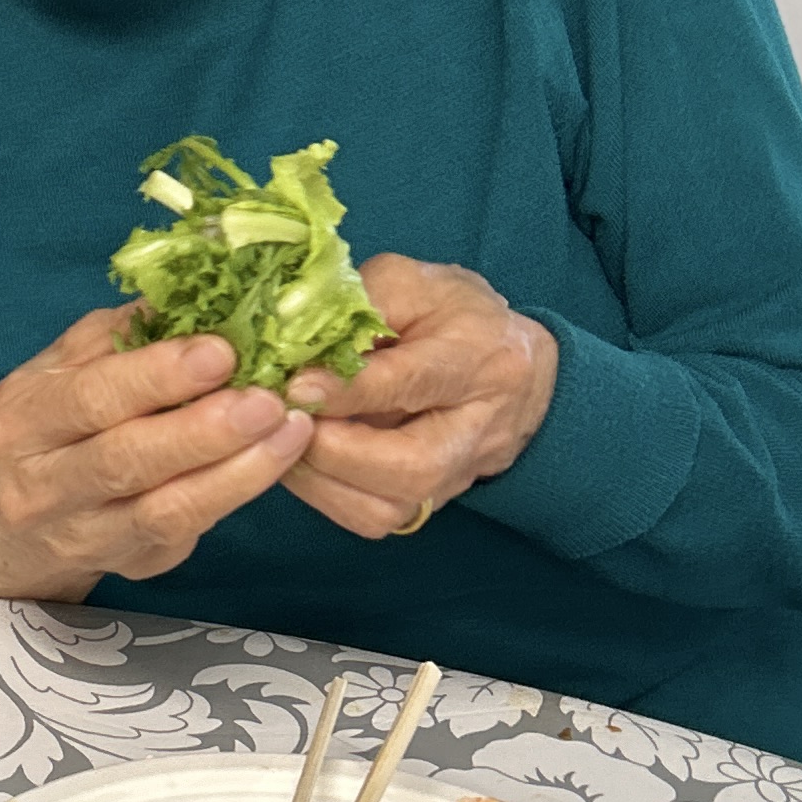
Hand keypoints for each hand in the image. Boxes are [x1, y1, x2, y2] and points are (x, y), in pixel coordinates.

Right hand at [0, 310, 314, 600]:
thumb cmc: (40, 431)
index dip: (156, 375)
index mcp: (16, 421)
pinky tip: (272, 463)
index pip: (88, 397)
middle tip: (269, 398)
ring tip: (290, 431)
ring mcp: (82, 536)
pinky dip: (232, 497)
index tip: (221, 349)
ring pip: (164, 510)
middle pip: (125, 460)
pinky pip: (184, 535)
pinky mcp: (127, 565)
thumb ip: (114, 337)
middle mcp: (37, 486)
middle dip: (204, 429)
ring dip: (236, 471)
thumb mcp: (54, 374)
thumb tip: (189, 286)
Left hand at [278, 256, 556, 540]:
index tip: (295, 387)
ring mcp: (460, 474)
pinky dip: (328, 495)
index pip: (412, 382)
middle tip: (284, 422)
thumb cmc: (457, 315)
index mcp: (478, 357)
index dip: (350, 390)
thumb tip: (296, 337)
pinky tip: (302, 460)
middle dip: (335, 451)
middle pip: (412, 465)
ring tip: (283, 439)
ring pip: (392, 506)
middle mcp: (479, 427)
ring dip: (323, 480)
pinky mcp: (434, 501)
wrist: (518, 367)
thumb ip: (360, 304)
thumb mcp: (413, 283)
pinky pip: (377, 518)